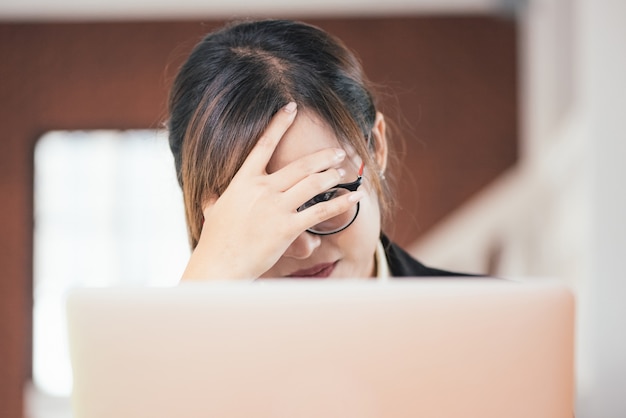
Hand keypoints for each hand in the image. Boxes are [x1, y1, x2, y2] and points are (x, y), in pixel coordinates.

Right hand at [181, 102, 364, 279]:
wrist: (219, 264)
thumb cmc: (216, 241)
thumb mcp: (213, 212)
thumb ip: (216, 201)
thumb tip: (210, 199)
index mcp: (243, 181)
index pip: (263, 144)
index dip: (279, 124)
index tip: (291, 107)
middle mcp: (262, 189)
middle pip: (300, 164)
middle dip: (323, 156)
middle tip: (338, 151)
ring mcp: (275, 207)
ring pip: (312, 183)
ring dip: (332, 175)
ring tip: (344, 172)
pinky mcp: (287, 227)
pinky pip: (319, 211)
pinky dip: (340, 203)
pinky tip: (353, 198)